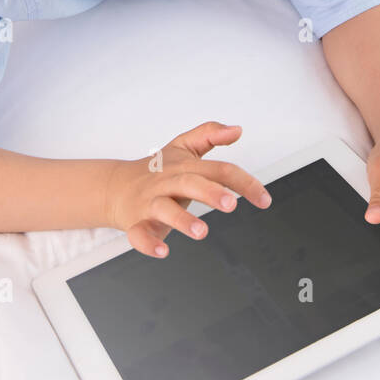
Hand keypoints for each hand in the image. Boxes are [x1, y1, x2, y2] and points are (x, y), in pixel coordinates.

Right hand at [106, 121, 271, 257]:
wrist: (115, 187)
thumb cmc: (156, 170)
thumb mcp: (182, 147)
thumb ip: (209, 134)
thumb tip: (237, 129)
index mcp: (183, 166)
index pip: (218, 169)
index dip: (244, 183)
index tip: (264, 200)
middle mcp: (167, 182)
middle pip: (189, 183)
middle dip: (210, 193)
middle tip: (230, 204)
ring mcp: (150, 203)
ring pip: (164, 209)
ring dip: (182, 220)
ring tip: (202, 232)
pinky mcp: (136, 223)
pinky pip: (139, 234)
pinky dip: (149, 243)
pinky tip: (163, 250)